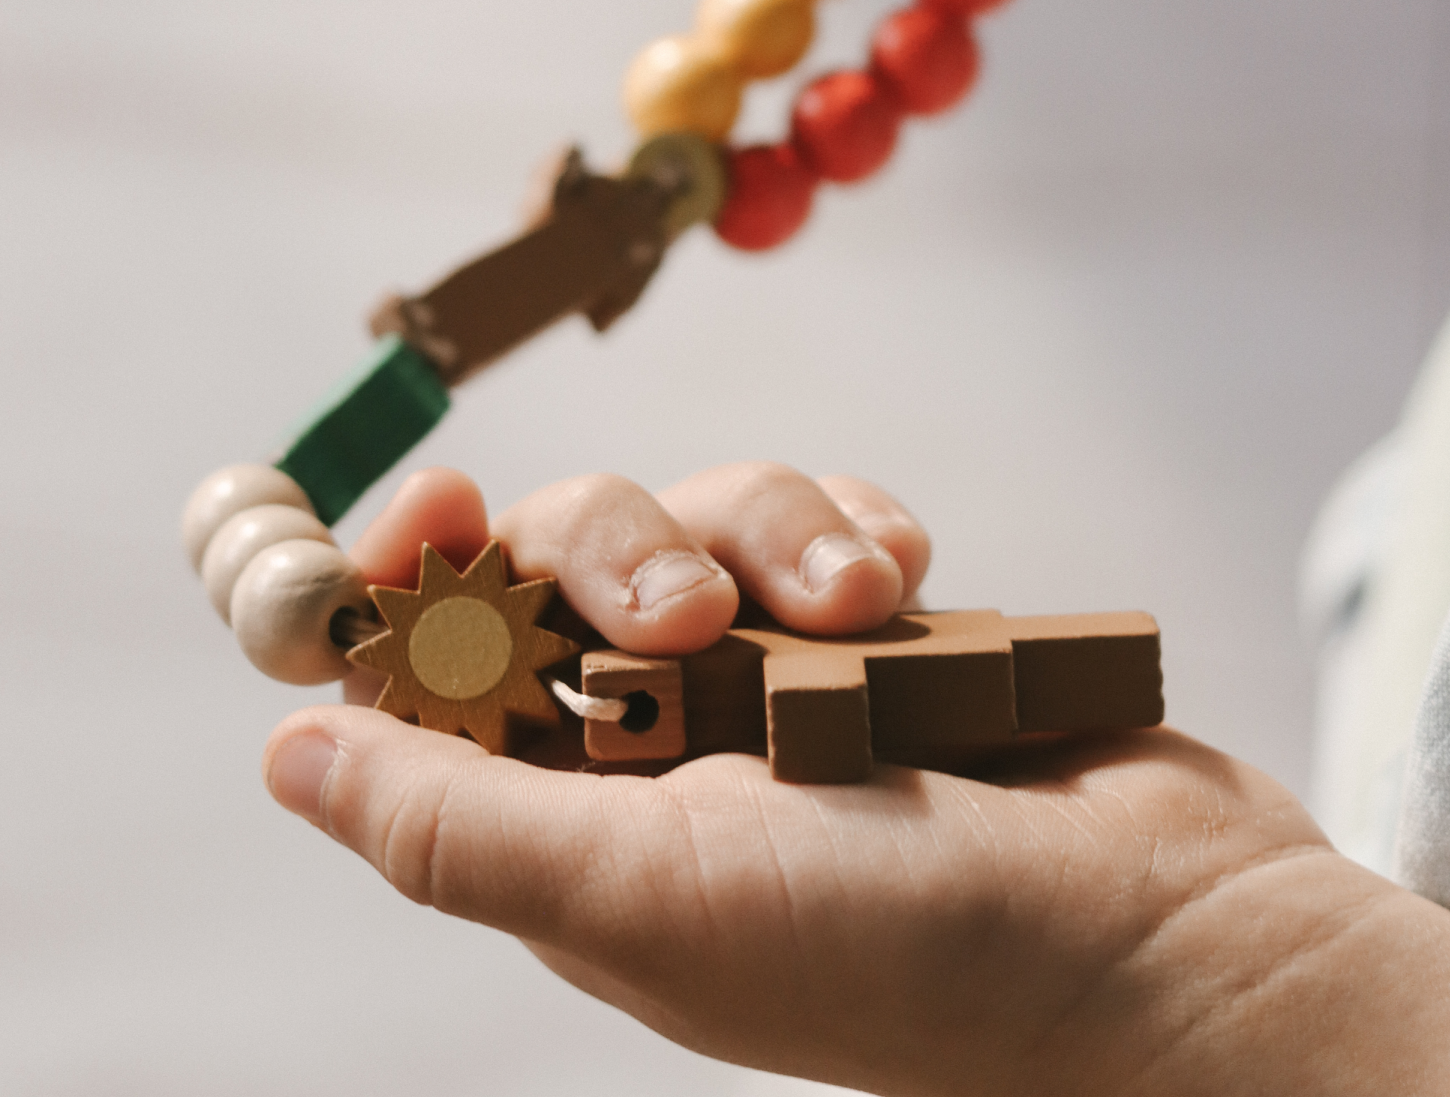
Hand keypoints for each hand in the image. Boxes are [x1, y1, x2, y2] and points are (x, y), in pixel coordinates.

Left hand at [266, 463, 1449, 1096]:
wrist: (1160, 929)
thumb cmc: (908, 948)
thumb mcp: (653, 901)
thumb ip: (459, 829)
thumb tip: (289, 755)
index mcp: (576, 828)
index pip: (436, 677)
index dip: (413, 579)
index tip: (434, 501)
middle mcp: (661, 748)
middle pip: (565, 560)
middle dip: (629, 550)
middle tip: (702, 618)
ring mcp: (776, 681)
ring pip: (704, 514)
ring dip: (778, 536)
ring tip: (869, 608)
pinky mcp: (878, 631)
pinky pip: (821, 515)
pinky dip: (855, 525)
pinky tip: (910, 574)